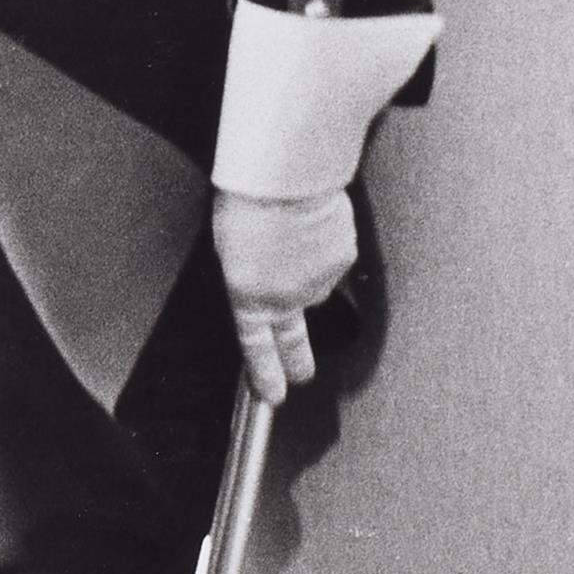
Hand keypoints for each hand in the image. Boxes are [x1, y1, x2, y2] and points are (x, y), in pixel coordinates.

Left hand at [213, 186, 355, 403]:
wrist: (284, 178)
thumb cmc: (247, 203)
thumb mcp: (230, 248)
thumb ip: (250, 277)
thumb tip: (269, 280)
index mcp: (249, 299)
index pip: (256, 347)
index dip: (266, 374)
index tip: (274, 394)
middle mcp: (286, 300)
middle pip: (294, 340)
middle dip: (298, 361)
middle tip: (303, 374)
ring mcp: (319, 283)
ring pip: (314, 284)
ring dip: (307, 270)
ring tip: (294, 238)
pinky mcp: (343, 260)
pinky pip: (334, 257)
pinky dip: (325, 243)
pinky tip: (313, 223)